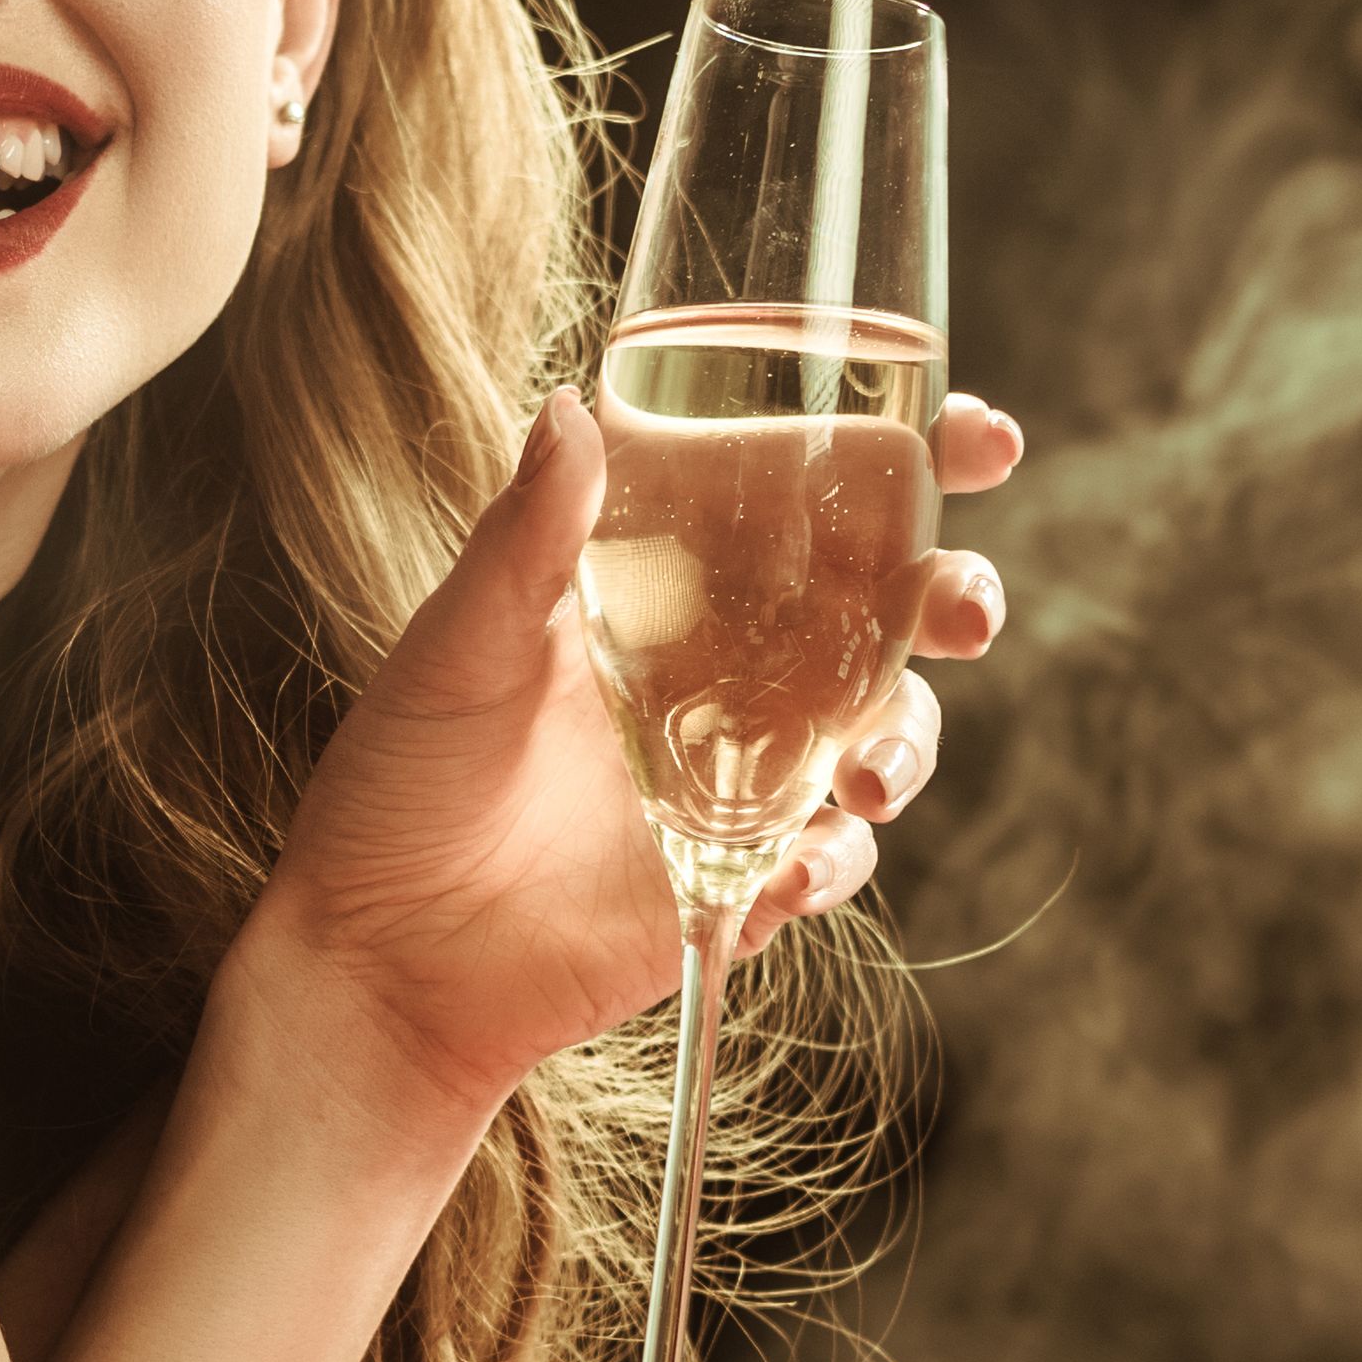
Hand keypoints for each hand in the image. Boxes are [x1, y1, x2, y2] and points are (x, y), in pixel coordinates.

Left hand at [243, 385, 1022, 1120]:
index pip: (821, 496)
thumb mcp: (458, 644)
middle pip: (894, 610)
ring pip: (889, 732)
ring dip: (909, 742)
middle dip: (957, 595)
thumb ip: (527, 537)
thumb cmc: (403, 778)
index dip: (917, 456)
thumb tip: (572, 407)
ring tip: (865, 776)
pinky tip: (793, 870)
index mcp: (681, 578)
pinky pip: (831, 858)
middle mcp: (735, 665)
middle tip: (960, 608)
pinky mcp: (742, 876)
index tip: (979, 436)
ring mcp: (749, 772)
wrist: (381, 953)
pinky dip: (834, 859)